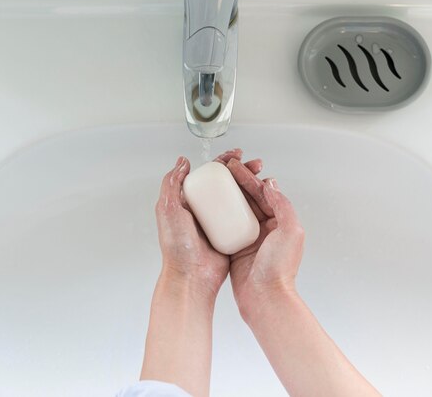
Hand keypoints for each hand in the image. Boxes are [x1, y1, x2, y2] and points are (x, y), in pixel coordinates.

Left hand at [155, 149, 261, 297]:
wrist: (190, 277)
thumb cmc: (177, 247)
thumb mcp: (168, 209)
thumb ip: (172, 182)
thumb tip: (182, 161)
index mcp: (189, 202)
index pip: (209, 175)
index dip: (224, 162)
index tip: (237, 155)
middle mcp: (204, 211)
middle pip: (227, 184)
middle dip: (243, 171)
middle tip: (255, 164)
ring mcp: (218, 223)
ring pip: (237, 198)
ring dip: (251, 186)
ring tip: (263, 178)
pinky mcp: (230, 235)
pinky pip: (243, 218)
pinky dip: (254, 208)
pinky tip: (264, 201)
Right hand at [226, 159, 304, 318]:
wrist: (264, 297)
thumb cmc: (279, 269)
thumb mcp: (289, 231)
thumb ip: (282, 205)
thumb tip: (271, 184)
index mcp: (280, 222)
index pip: (263, 192)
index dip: (248, 176)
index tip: (235, 165)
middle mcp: (266, 228)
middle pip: (249, 197)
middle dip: (236, 181)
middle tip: (222, 168)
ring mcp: (250, 238)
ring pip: (236, 210)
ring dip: (227, 195)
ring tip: (214, 182)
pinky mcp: (236, 248)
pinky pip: (226, 227)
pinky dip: (219, 215)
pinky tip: (209, 206)